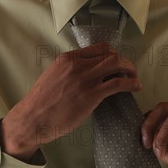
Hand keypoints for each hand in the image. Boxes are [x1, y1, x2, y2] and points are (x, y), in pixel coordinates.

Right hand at [0, 43, 139, 160]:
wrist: (32, 119)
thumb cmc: (42, 103)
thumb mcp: (54, 76)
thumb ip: (71, 70)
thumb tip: (89, 72)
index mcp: (68, 58)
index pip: (99, 47)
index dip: (114, 54)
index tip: (119, 63)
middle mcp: (77, 65)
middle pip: (110, 54)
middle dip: (125, 62)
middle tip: (131, 71)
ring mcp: (85, 79)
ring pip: (116, 64)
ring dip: (130, 70)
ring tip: (135, 78)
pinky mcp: (91, 95)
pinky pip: (118, 83)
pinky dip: (131, 83)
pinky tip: (135, 87)